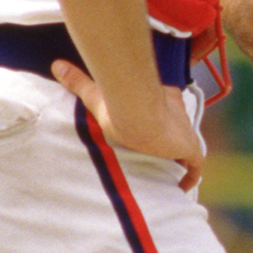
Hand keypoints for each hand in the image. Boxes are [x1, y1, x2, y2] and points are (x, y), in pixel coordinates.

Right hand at [53, 60, 206, 191]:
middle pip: (177, 128)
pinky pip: (195, 165)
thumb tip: (56, 66)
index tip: (153, 134)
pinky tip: (183, 186)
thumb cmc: (121, 103)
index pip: (166, 109)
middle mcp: (177, 114)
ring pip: (186, 146)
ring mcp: (185, 131)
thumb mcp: (96, 94)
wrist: (139, 114)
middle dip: (170, 141)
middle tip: (158, 156)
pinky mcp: (189, 147)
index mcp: (161, 99)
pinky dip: (191, 175)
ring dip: (179, 158)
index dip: (162, 121)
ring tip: (168, 173)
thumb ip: (79, 82)